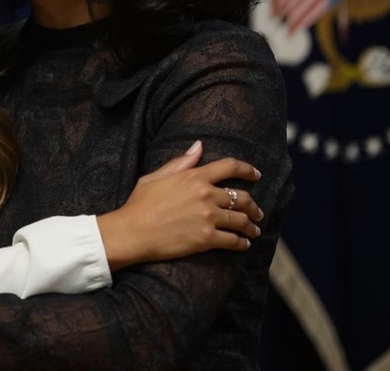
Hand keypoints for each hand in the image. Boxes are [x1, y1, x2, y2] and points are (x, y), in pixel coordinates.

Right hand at [97, 142, 263, 269]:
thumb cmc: (140, 203)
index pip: (230, 166)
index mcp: (194, 177)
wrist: (132, 231)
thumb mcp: (156, 176)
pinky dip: (242, 243)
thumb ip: (181, 162)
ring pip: (241, 220)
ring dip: (251, 226)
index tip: (256, 175)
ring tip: (254, 230)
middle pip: (242, 197)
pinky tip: (244, 244)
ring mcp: (207, 217)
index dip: (247, 169)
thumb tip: (199, 146)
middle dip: (254, 206)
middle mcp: (205, 195)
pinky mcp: (206, 239)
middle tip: (257, 212)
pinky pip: (233, 240)